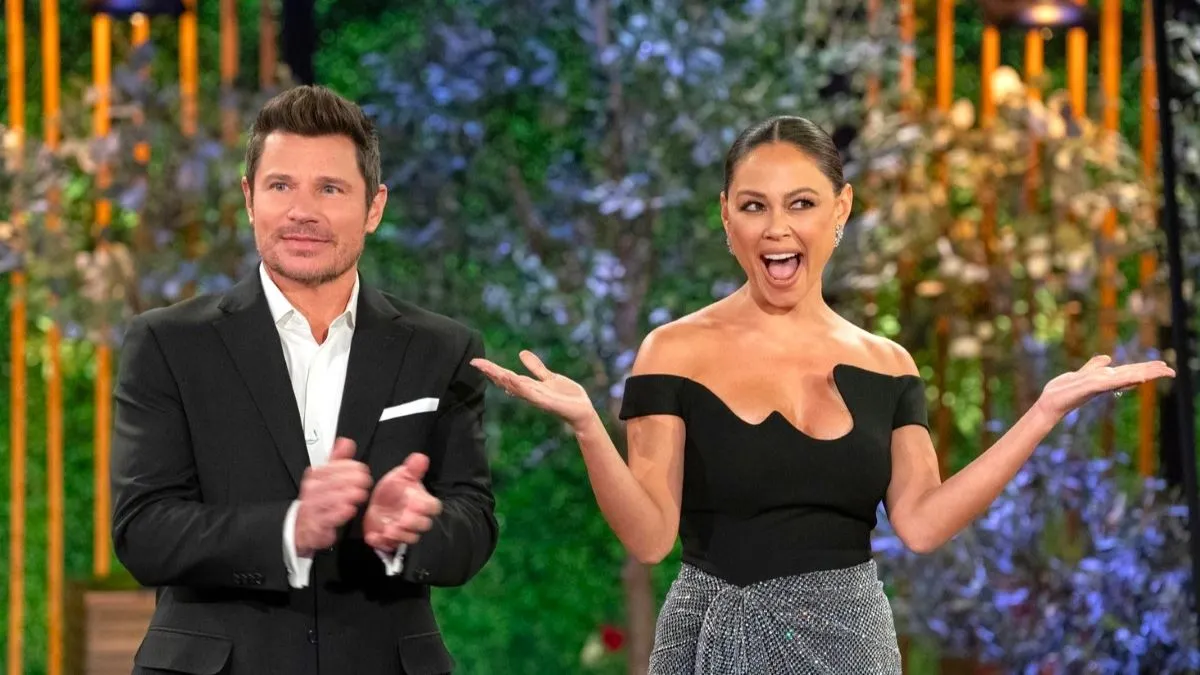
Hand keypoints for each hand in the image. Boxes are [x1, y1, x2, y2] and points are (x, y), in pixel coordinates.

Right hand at [294, 438, 371, 556]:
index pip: (330, 467)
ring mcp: (312, 508)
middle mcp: (311, 490)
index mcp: (315, 475)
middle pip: (330, 482)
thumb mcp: (325, 476)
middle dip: (350, 480)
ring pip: (327, 499)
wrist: (301, 525)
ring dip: (345, 495)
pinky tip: (349, 509)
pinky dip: (337, 514)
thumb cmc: (317, 498)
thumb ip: (337, 459)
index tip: (362, 469)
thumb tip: (346, 442)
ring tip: (360, 493)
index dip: (348, 467)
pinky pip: (325, 519)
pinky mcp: (315, 525)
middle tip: (365, 481)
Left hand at [363, 453, 442, 552]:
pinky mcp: (388, 539)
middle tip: (402, 518)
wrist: (379, 503)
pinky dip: (380, 542)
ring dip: (399, 535)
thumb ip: (412, 469)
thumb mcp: (402, 475)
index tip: (413, 501)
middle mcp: (415, 519)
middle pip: (423, 525)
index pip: (433, 507)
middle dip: (413, 523)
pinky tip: (373, 536)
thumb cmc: (395, 489)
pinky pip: (387, 545)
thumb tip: (420, 457)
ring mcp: (403, 531)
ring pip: (408, 538)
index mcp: (422, 502)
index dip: (425, 506)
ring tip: (388, 529)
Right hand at [471, 350, 594, 427]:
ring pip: (515, 387)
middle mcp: (529, 392)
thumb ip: (536, 367)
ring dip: (502, 378)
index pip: (506, 375)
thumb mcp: (549, 377)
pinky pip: (530, 394)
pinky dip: (520, 387)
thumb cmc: (567, 396)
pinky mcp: (546, 402)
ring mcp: (536, 397)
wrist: (582, 412)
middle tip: (475, 362)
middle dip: (491, 372)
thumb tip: (521, 352)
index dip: (491, 369)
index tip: (476, 361)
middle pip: (506, 380)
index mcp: (529, 386)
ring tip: (488, 368)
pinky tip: (511, 379)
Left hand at [1034, 354, 1175, 420]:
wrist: (1049, 402)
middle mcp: (1105, 383)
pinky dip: (1125, 380)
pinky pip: (1111, 383)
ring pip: (1126, 377)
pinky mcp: (1091, 387)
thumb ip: (1094, 366)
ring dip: (1144, 374)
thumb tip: (1108, 359)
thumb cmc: (1064, 391)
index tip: (1163, 366)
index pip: (1129, 371)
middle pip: (1132, 374)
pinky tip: (1137, 378)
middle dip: (1151, 372)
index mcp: (1105, 379)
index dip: (1146, 368)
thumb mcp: (1081, 374)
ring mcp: (1099, 385)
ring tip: (1161, 372)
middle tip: (1171, 371)